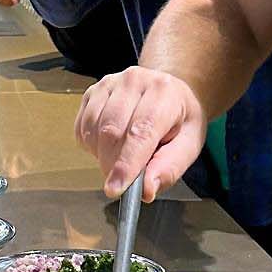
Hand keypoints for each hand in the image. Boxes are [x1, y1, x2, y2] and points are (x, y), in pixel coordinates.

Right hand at [76, 66, 206, 200]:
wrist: (169, 90)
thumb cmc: (179, 119)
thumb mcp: (189, 145)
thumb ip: (170, 168)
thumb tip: (146, 190)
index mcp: (164, 93)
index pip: (140, 132)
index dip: (125, 164)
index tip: (115, 189)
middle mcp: (135, 81)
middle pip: (111, 132)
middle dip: (113, 165)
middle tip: (125, 180)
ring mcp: (110, 83)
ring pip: (93, 131)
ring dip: (103, 155)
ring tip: (123, 155)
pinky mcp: (93, 91)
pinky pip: (82, 128)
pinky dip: (92, 145)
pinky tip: (111, 144)